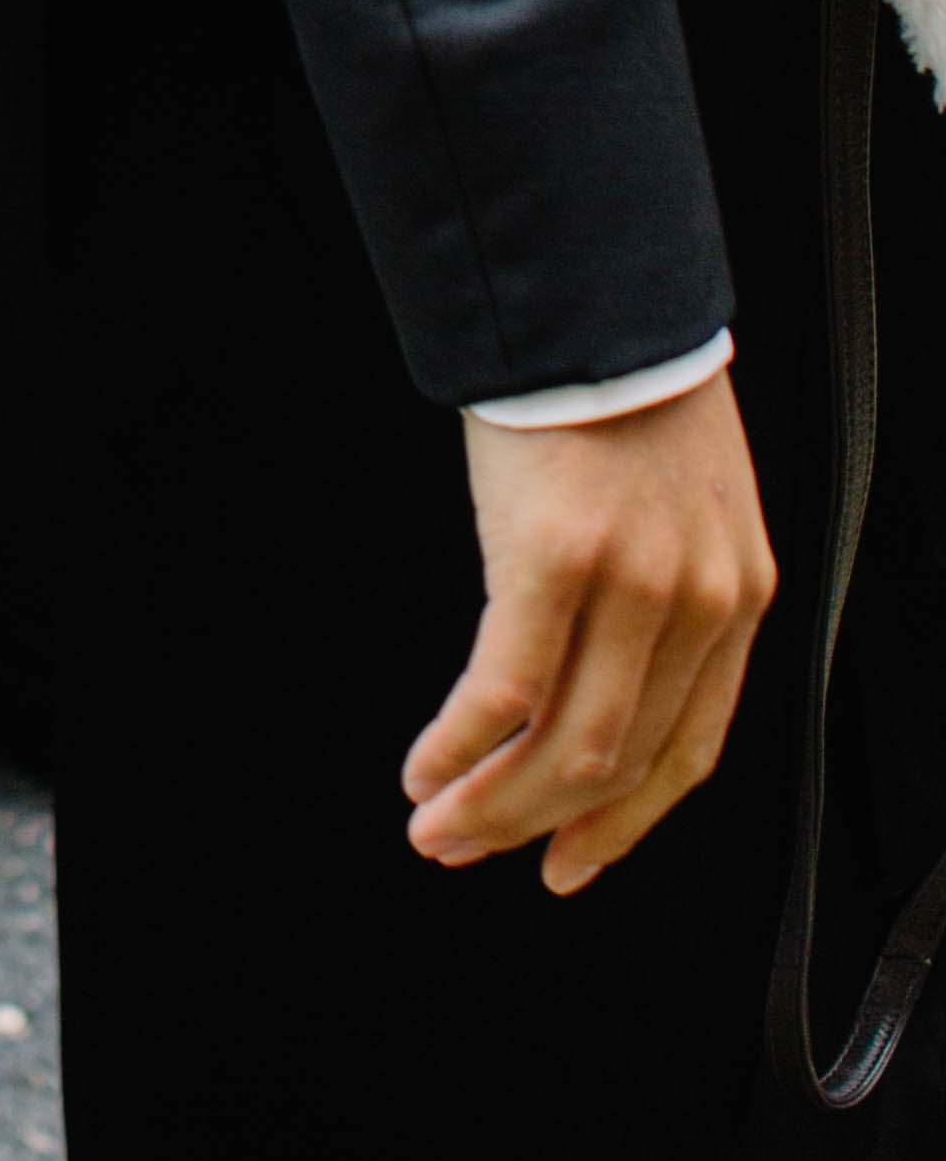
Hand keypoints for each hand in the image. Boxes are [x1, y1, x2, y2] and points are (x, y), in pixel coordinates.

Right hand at [403, 380, 776, 895]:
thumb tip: (587, 683)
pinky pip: (503, 689)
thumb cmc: (621, 390)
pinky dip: (457, 746)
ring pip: (563, 745)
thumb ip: (662, 594)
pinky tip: (422, 768)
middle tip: (468, 850)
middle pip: (619, 762)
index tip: (570, 864)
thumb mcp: (680, 505)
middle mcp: (701, 603)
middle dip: (536, 825)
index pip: (690, 751)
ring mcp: (633, 584)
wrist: (592, 296)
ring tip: (433, 827)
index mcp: (739, 596)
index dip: (626, 825)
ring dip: (490, 803)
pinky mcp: (554, 557)